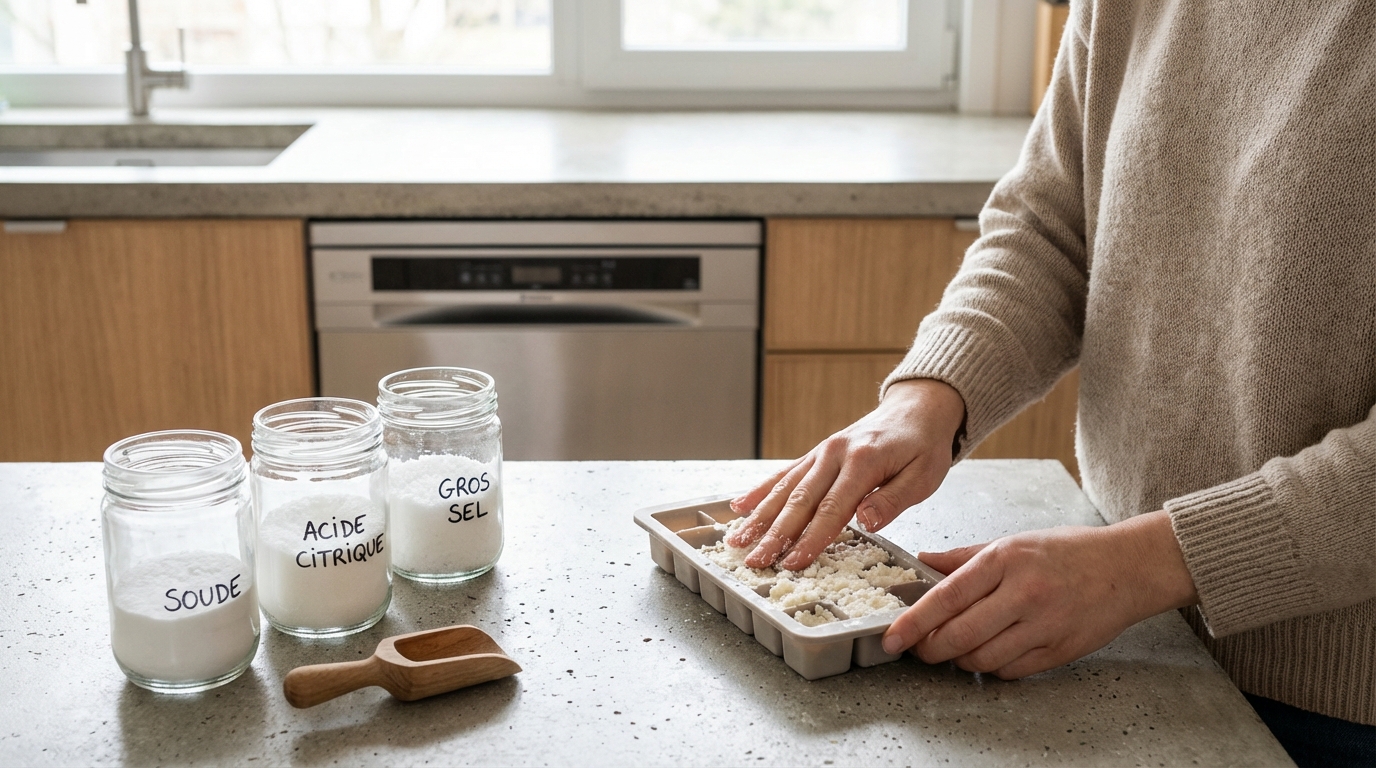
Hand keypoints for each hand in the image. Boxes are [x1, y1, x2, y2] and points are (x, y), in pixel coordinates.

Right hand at [727, 378, 965, 569]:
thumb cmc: (923, 446)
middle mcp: (834, 454)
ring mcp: (822, 452)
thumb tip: (864, 521)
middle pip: (799, 501)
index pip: (831, 509)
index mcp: (863, 462)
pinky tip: (740, 506)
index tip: (792, 562)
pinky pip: (785, 473)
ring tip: (737, 540)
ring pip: (785, 488)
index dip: (810, 538)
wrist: (918, 408)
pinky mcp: (816, 453)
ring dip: (759, 516)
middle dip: (774, 534)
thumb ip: (893, 499)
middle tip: (754, 561)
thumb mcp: (923, 476)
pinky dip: (760, 490)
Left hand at [881, 511, 1198, 678]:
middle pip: (959, 636)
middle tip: (919, 648)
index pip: (946, 597)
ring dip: (960, 660)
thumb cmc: (1068, 551)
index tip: (892, 638)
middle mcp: (1022, 593)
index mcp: (1004, 560)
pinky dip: (991, 667)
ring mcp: (1042, 625)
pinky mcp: (1059, 651)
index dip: (914, 622)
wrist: (1127, 568)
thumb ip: (963, 557)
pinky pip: (1010, 671)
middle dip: (930, 649)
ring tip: (957, 647)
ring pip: (981, 659)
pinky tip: (991, 652)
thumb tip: (922, 560)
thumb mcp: (1012, 542)